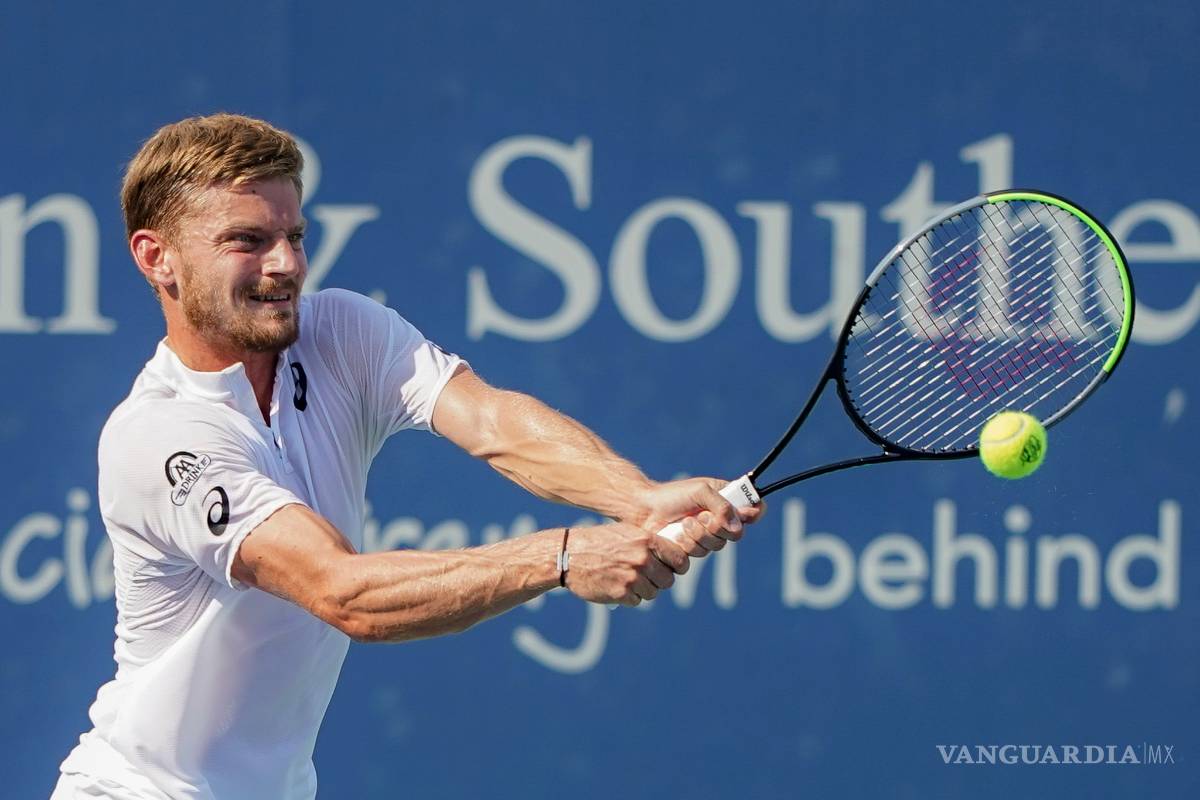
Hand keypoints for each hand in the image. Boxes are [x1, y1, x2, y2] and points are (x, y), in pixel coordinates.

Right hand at [564, 522, 689, 605]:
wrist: (568, 555)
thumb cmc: (598, 542)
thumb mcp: (626, 533)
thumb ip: (648, 544)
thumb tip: (671, 556)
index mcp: (646, 541)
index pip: (680, 559)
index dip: (678, 565)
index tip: (673, 568)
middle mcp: (642, 559)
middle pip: (668, 579)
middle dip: (660, 580)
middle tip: (648, 576)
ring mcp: (632, 578)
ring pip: (653, 592)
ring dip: (644, 589)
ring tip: (628, 579)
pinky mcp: (621, 594)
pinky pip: (637, 601)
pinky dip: (630, 597)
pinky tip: (617, 586)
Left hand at [634, 477, 765, 557]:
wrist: (644, 509)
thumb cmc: (671, 495)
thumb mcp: (700, 491)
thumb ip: (721, 506)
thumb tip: (738, 527)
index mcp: (725, 500)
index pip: (752, 508)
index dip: (752, 513)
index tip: (747, 514)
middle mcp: (719, 519)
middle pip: (736, 534)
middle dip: (717, 527)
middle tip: (701, 516)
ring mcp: (706, 536)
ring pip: (717, 546)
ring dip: (700, 535)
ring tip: (684, 523)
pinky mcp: (692, 549)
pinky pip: (700, 554)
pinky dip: (689, 543)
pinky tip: (677, 534)